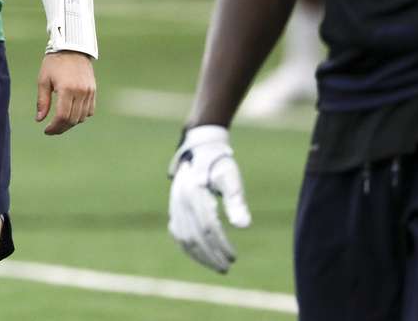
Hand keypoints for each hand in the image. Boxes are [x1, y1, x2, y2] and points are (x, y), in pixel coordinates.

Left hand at [35, 50, 95, 134]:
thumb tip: (39, 120)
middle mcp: (80, 92)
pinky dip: (81, 116)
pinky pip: (90, 110)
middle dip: (61, 128)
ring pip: (82, 117)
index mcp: (66, 89)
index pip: (62, 116)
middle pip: (72, 119)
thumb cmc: (54, 62)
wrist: (72, 47)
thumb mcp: (43, 80)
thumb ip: (42, 101)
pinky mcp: (93, 90)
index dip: (54, 127)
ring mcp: (89, 91)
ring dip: (71, 123)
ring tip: (60, 122)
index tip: (46, 130)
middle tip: (52, 130)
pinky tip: (71, 114)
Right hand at [167, 125, 250, 272]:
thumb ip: (236, 201)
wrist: (200, 149)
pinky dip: (188, 248)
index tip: (234, 257)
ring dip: (199, 255)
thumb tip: (243, 226)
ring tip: (216, 266)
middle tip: (226, 268)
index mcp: (195, 192)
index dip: (221, 245)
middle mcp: (181, 200)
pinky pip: (178, 233)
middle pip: (195, 236)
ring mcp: (175, 205)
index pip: (208, 227)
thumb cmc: (220, 164)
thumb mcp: (231, 179)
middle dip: (210, 255)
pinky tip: (200, 256)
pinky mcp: (174, 209)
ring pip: (184, 238)